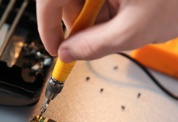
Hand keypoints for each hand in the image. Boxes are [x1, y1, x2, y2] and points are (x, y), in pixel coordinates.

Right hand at [36, 0, 177, 61]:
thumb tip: (68, 53)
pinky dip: (102, 11)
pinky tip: (119, 17)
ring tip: (115, 28)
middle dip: (75, 24)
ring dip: (91, 20)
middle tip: (88, 43)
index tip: (55, 47)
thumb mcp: (131, 31)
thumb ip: (93, 46)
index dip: (46, 25)